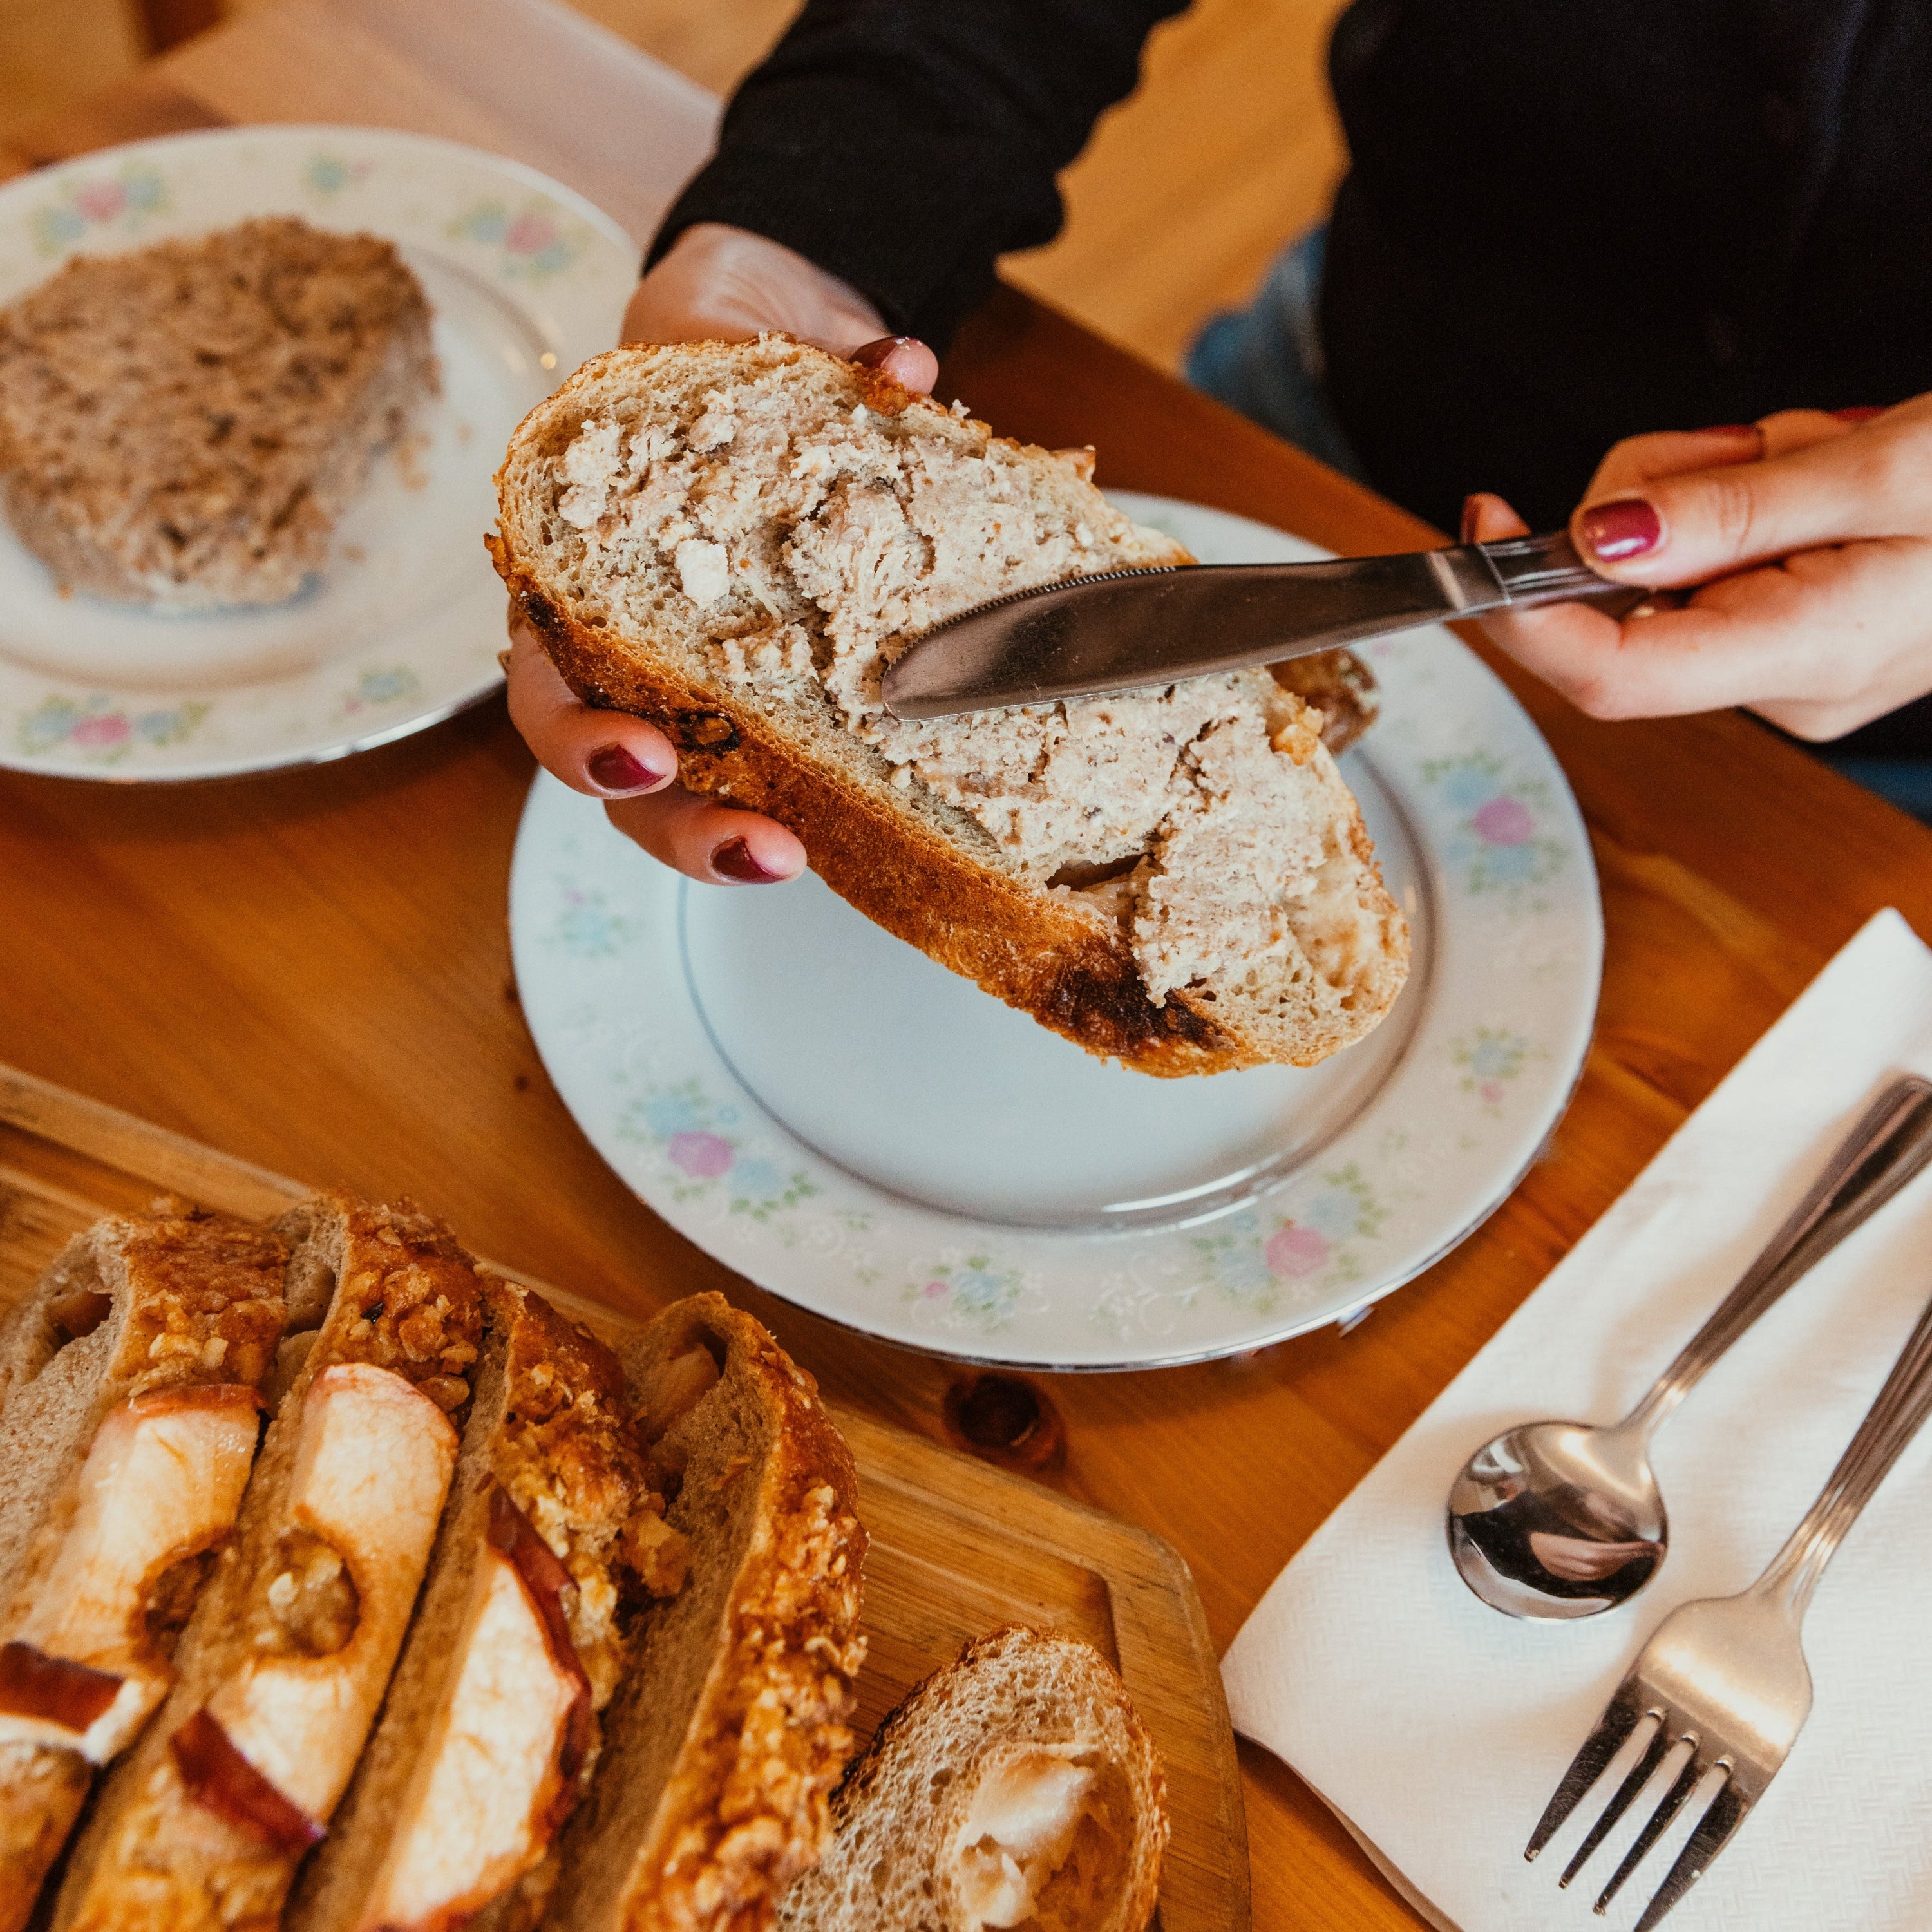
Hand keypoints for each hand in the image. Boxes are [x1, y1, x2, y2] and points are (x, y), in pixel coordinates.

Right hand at [506, 224, 937, 882]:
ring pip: (689, 793)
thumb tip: (899, 369)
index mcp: (579, 571)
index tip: (645, 751)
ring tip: (796, 862)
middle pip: (619, 776)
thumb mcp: (734, 336)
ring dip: (734, 839)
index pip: (547, 678)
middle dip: (680, 826)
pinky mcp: (771, 697)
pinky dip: (818, 799)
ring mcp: (696, 683)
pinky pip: (778, 766)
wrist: (752, 346)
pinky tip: (877, 823)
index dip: (581, 733)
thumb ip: (809, 352)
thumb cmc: (707, 358)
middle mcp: (623, 647)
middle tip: (757, 849)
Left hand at [1466, 395, 1931, 738]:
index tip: (1482, 522)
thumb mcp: (1883, 468)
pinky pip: (1721, 553)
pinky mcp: (1802, 617)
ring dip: (1721, 481)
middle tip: (1751, 444)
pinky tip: (1827, 466)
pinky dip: (1753, 491)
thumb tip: (1591, 540)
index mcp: (1809, 657)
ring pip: (1672, 562)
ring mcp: (1794, 656)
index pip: (1612, 673)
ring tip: (1823, 449)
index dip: (1524, 612)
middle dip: (1662, 500)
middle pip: (1632, 600)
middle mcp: (1789, 680)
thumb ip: (1728, 507)